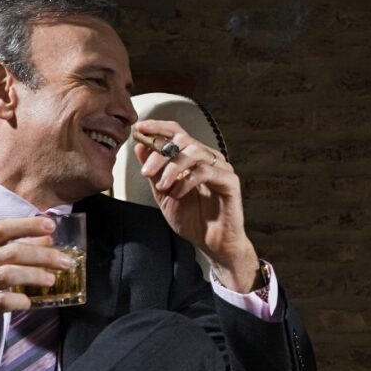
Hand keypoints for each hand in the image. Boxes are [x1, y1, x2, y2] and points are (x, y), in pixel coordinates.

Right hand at [0, 217, 70, 358]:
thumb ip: (9, 254)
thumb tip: (46, 241)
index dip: (26, 225)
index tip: (50, 226)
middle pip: (9, 253)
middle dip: (42, 255)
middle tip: (64, 261)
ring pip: (6, 275)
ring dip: (34, 275)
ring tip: (51, 280)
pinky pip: (0, 303)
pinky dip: (19, 300)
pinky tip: (29, 302)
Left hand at [133, 119, 259, 292]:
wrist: (212, 244)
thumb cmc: (193, 219)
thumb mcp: (164, 194)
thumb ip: (154, 171)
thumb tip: (140, 146)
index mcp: (194, 158)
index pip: (178, 132)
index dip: (159, 127)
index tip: (139, 128)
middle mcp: (209, 159)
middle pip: (183, 139)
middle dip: (160, 153)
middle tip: (146, 172)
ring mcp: (221, 169)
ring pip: (195, 152)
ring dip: (173, 167)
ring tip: (162, 186)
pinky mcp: (230, 182)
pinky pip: (206, 172)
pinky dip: (187, 181)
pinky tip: (177, 194)